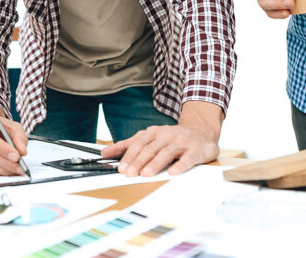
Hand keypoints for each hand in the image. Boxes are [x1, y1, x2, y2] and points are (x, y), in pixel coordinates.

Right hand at [0, 107, 27, 174]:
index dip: (1, 148)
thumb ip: (19, 137)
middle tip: (19, 167)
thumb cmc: (1, 127)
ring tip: (15, 171)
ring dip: (1, 169)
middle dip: (5, 162)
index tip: (16, 156)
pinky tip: (6, 171)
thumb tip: (22, 151)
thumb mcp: (13, 127)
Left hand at [102, 124, 218, 176]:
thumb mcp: (148, 138)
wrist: (200, 131)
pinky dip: (180, 165)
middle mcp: (166, 136)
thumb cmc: (171, 138)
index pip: (138, 144)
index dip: (128, 156)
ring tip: (146, 174)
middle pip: (150, 149)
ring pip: (166, 153)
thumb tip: (105, 153)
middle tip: (129, 174)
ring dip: (155, 164)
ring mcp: (181, 142)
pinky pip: (187, 158)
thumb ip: (128, 145)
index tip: (120, 168)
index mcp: (153, 133)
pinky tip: (173, 172)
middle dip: (138, 162)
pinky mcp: (195, 150)